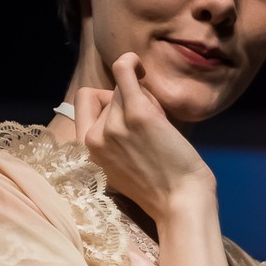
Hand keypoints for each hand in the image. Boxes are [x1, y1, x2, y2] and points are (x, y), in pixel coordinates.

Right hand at [74, 54, 214, 222]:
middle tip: (149, 126)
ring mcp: (114, 125)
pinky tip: (141, 67)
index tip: (123, 112)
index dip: (104, 100)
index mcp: (87, 150)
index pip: (83, 103)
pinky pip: (124, 71)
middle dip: (127, 102)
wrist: (182, 203)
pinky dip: (131, 62)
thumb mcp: (120, 165)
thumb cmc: (160, 187)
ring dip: (141, 97)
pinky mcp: (138, 114)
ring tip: (158, 125)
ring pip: (121, 88)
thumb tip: (116, 99)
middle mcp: (95, 137)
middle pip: (107, 94)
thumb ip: (111, 138)